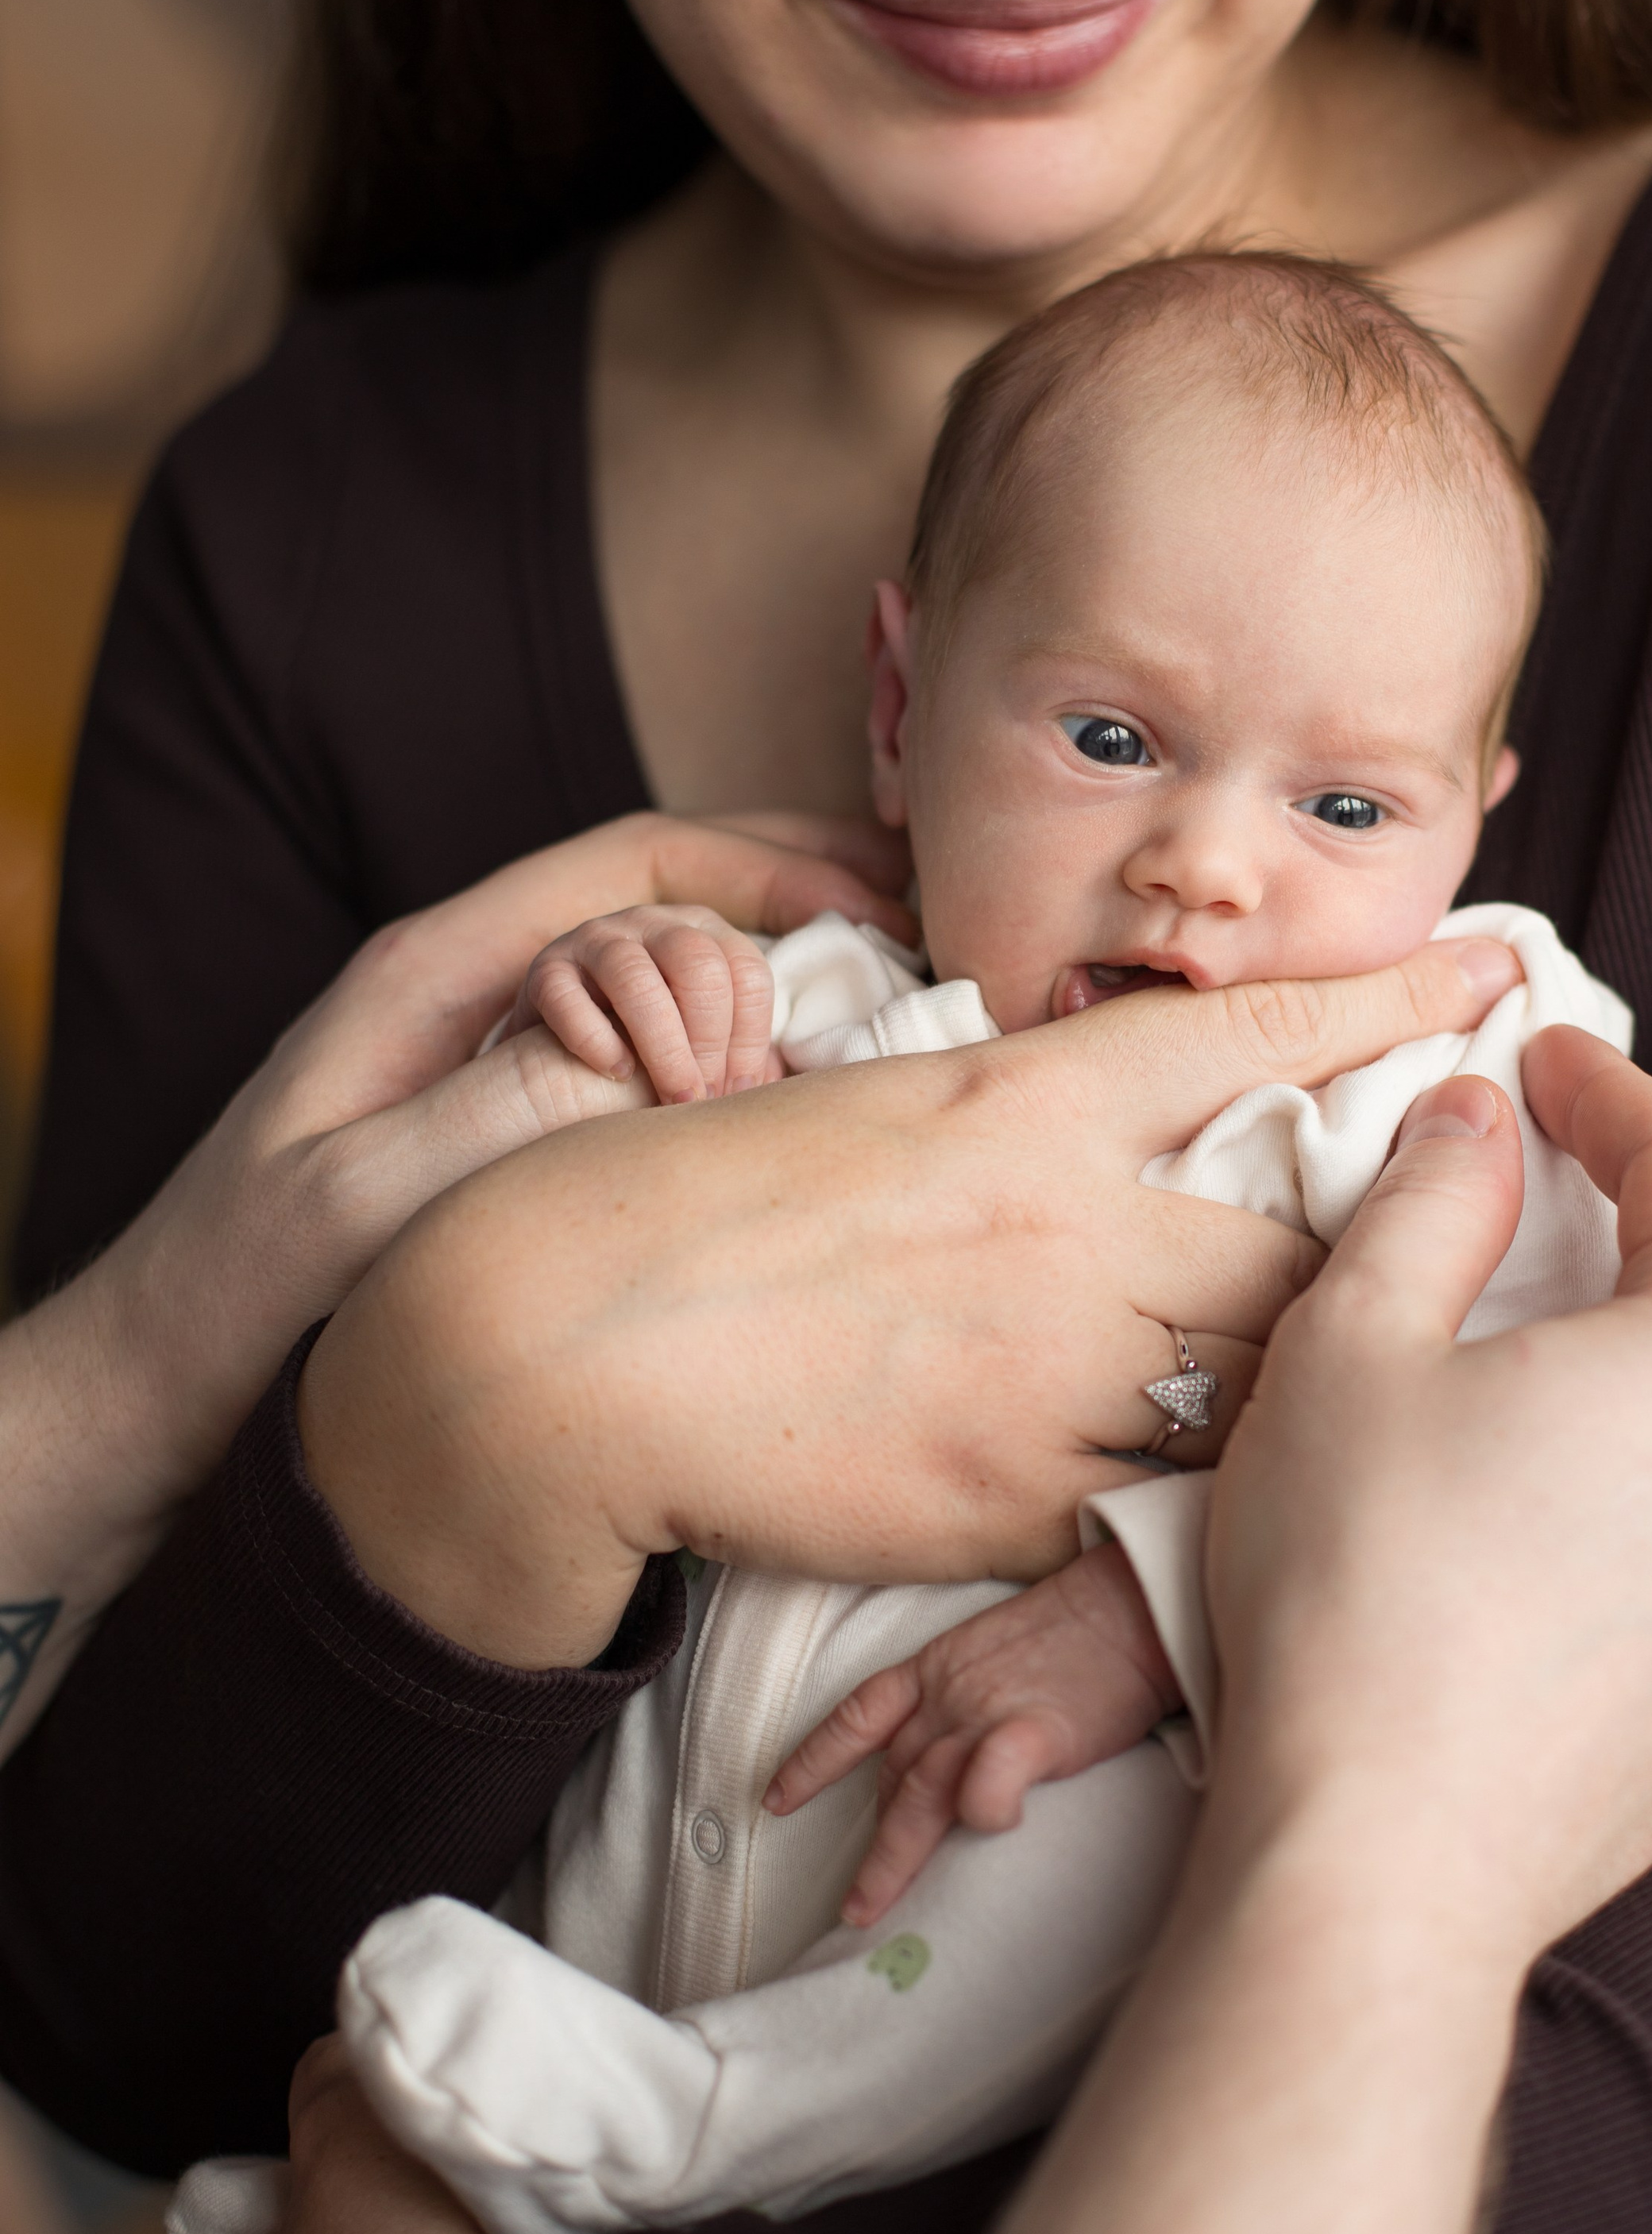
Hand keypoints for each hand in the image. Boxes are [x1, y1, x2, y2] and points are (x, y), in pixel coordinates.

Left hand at [1, 814, 906, 1620]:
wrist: (156, 1376)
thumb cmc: (232, 1286)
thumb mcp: (356, 1200)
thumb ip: (495, 1115)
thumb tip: (656, 1054)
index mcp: (435, 968)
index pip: (628, 859)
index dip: (762, 857)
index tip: (870, 888)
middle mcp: (473, 987)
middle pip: (662, 894)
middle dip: (791, 894)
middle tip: (914, 927)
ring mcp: (492, 1049)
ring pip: (661, 975)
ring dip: (768, 981)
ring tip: (881, 1011)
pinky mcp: (504, 1116)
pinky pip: (642, 1058)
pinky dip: (730, 1058)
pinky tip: (795, 1100)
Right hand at [299, 936, 1522, 1666]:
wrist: (552, 1354)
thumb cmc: (683, 1205)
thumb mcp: (861, 1107)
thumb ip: (1006, 1127)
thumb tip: (1092, 1139)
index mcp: (1022, 1106)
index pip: (1248, 1033)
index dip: (1389, 1004)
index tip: (1496, 977)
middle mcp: (1067, 1237)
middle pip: (1301, 1253)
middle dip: (1376, 1263)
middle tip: (1428, 1263)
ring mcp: (1047, 1384)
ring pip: (1249, 1398)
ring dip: (1289, 1400)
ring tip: (1342, 1418)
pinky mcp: (1008, 1510)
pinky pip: (1144, 1507)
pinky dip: (1170, 1499)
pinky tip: (1189, 1512)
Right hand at [508, 904, 787, 1102]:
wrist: (556, 1053)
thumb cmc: (651, 1051)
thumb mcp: (704, 1037)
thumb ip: (743, 1051)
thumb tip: (790, 1085)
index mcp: (705, 932)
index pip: (747, 971)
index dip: (752, 1037)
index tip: (742, 1093)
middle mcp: (652, 923)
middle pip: (698, 966)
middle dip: (710, 1041)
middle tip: (706, 1100)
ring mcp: (596, 939)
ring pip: (635, 978)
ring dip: (662, 1047)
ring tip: (673, 1100)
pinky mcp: (545, 968)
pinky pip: (569, 996)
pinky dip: (596, 1039)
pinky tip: (615, 1074)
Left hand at [767, 1542, 1181, 1925]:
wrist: (1135, 1597)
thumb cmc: (1085, 1625)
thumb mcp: (1001, 1647)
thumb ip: (972, 1696)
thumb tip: (962, 1754)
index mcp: (937, 1667)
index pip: (859, 1715)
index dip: (814, 1760)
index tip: (777, 1798)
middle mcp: (949, 1694)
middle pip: (891, 1775)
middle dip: (869, 1843)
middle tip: (853, 1904)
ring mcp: (987, 1712)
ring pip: (922, 1794)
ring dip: (894, 1857)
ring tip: (873, 1907)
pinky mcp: (1036, 1731)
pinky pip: (989, 1783)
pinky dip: (981, 1811)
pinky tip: (985, 1833)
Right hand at [1205, 1030, 1651, 1969]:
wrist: (1383, 1867)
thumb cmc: (1359, 1590)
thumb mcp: (1355, 1344)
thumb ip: (1435, 1200)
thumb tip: (1479, 1123)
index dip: (1615, 1093)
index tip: (1547, 1061)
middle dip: (1623, 1232)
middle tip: (1524, 1190)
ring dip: (1623, 1376)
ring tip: (1506, 1368)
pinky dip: (1624, 1498)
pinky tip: (1517, 1523)